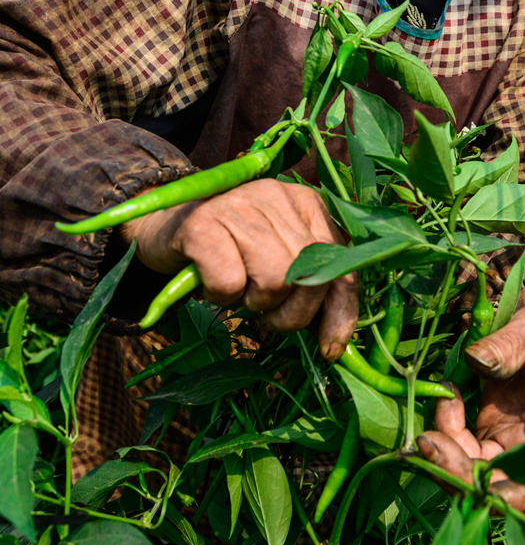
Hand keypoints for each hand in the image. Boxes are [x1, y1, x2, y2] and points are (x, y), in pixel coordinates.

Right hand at [121, 179, 355, 358]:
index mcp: (308, 204)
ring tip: (239, 290)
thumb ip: (312, 286)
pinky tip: (211, 281)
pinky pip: (229, 282)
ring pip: (275, 280)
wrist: (162, 226)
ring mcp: (239, 204)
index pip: (342, 266)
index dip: (341, 312)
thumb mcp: (280, 260)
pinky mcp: (201, 223)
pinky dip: (221, 296)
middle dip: (291, 313)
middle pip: (310, 278)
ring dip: (255, 302)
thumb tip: (335, 343)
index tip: (329, 348)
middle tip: (265, 312)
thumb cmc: (230, 250)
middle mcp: (279, 196)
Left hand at [415, 279, 524, 510]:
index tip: (455, 463)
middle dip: (457, 473)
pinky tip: (447, 398)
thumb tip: (476, 360)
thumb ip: (508, 346)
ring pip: (477, 472)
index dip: (494, 489)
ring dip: (446, 453)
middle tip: (425, 441)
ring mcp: (517, 442)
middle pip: (499, 487)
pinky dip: (447, 431)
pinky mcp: (496, 434)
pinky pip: (466, 449)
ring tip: (439, 407)